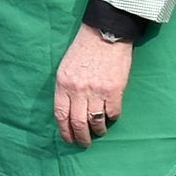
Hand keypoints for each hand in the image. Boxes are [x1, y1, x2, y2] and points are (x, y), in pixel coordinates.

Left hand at [53, 29, 133, 146]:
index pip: (61, 115)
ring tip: (99, 131)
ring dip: (98, 130)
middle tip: (84, 143)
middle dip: (81, 137)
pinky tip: (111, 117)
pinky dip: (112, 118)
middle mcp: (78, 90)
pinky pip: (113, 113)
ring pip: (95, 121)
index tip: (68, 139)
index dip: (64, 131)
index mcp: (63, 84)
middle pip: (78, 123)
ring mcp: (97, 91)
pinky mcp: (114, 90)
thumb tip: (69, 111)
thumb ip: (66, 88)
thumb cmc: (84, 49)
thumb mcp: (66, 67)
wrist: (106, 33)